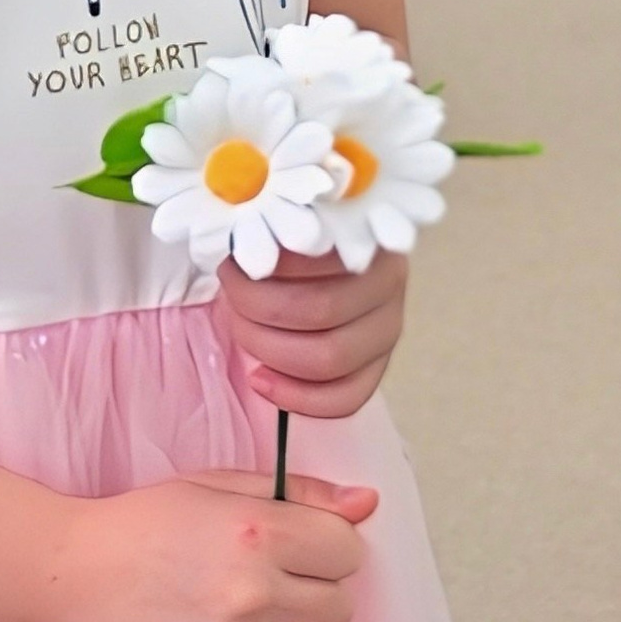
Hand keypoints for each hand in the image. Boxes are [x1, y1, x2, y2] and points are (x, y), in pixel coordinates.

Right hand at [50, 467, 375, 621]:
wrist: (68, 583)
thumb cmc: (143, 527)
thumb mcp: (216, 488)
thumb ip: (299, 495)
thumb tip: (367, 504)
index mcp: (256, 533)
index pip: (348, 551)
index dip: (327, 549)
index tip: (296, 550)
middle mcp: (251, 595)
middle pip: (340, 608)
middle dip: (314, 594)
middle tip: (267, 585)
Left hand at [218, 242, 408, 420]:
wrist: (337, 260)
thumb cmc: (304, 241)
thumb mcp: (294, 222)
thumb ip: (277, 230)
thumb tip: (244, 251)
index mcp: (368, 238)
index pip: (313, 261)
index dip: (264, 268)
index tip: (234, 266)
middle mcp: (389, 287)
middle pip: (319, 311)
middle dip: (257, 309)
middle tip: (232, 295)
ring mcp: (387, 332)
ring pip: (328, 360)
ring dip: (269, 350)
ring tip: (242, 329)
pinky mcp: (378, 368)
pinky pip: (342, 399)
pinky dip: (293, 397)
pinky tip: (259, 377)